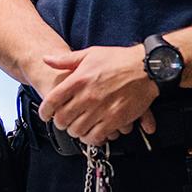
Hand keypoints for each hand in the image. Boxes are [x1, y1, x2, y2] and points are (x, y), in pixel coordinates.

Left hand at [37, 45, 158, 145]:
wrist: (147, 68)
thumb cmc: (119, 59)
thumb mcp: (90, 54)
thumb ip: (66, 60)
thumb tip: (46, 59)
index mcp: (78, 79)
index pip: (52, 101)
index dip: (45, 111)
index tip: (45, 115)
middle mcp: (87, 96)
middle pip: (62, 119)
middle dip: (60, 122)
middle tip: (63, 121)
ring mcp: (100, 109)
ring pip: (77, 130)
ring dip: (75, 131)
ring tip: (77, 127)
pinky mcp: (114, 120)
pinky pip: (95, 136)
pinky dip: (90, 138)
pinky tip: (91, 133)